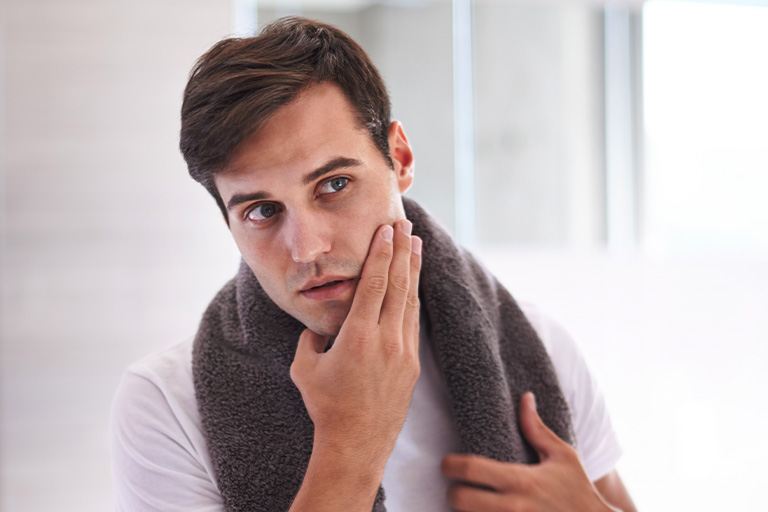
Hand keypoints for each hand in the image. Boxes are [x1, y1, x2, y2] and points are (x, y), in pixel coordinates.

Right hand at [290, 219, 421, 468]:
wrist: (357, 443)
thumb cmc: (325, 405)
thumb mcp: (305, 368)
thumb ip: (310, 340)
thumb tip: (317, 327)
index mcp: (358, 336)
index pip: (374, 284)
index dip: (382, 254)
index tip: (388, 231)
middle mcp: (386, 340)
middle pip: (398, 285)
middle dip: (403, 251)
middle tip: (406, 225)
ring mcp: (403, 351)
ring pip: (410, 301)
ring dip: (413, 270)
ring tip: (416, 245)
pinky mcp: (412, 364)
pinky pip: (413, 322)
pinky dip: (412, 298)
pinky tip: (413, 285)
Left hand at [441, 392, 617, 511]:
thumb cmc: (578, 490)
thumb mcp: (562, 456)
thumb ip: (536, 429)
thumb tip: (525, 398)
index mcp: (521, 480)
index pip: (471, 469)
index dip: (450, 464)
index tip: (447, 463)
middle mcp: (513, 506)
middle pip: (459, 501)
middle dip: (451, 493)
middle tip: (456, 487)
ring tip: (470, 503)